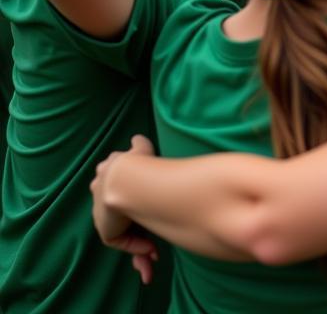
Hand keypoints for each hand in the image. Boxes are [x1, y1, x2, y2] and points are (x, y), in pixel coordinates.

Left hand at [91, 135, 159, 284]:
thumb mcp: (142, 150)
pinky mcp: (106, 230)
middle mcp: (103, 196)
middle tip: (154, 245)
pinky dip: (137, 245)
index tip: (153, 206)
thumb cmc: (139, 163)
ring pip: (125, 231)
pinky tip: (151, 248)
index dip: (138, 198)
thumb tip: (136, 138)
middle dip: (139, 229)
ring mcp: (104, 215)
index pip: (121, 189)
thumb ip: (139, 145)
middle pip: (122, 215)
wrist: (126, 179)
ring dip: (140, 246)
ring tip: (153, 256)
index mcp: (107, 176)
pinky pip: (123, 240)